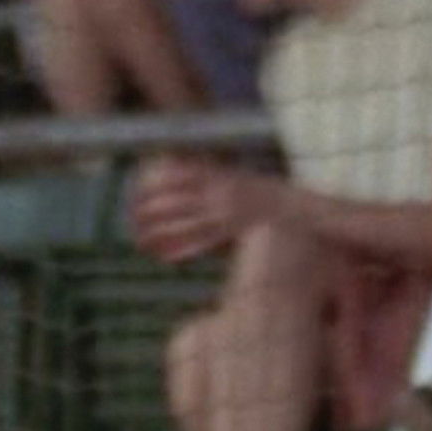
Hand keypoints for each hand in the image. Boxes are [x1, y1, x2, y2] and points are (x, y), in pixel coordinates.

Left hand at [126, 156, 271, 262]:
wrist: (300, 210)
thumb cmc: (267, 196)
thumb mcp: (238, 178)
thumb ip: (211, 177)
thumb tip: (180, 173)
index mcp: (218, 175)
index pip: (175, 175)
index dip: (150, 183)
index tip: (133, 193)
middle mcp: (219, 192)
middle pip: (173, 200)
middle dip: (147, 211)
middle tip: (131, 222)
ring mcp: (226, 214)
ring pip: (182, 224)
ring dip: (158, 234)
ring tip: (140, 243)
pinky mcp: (233, 234)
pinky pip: (201, 244)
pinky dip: (181, 250)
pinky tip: (164, 257)